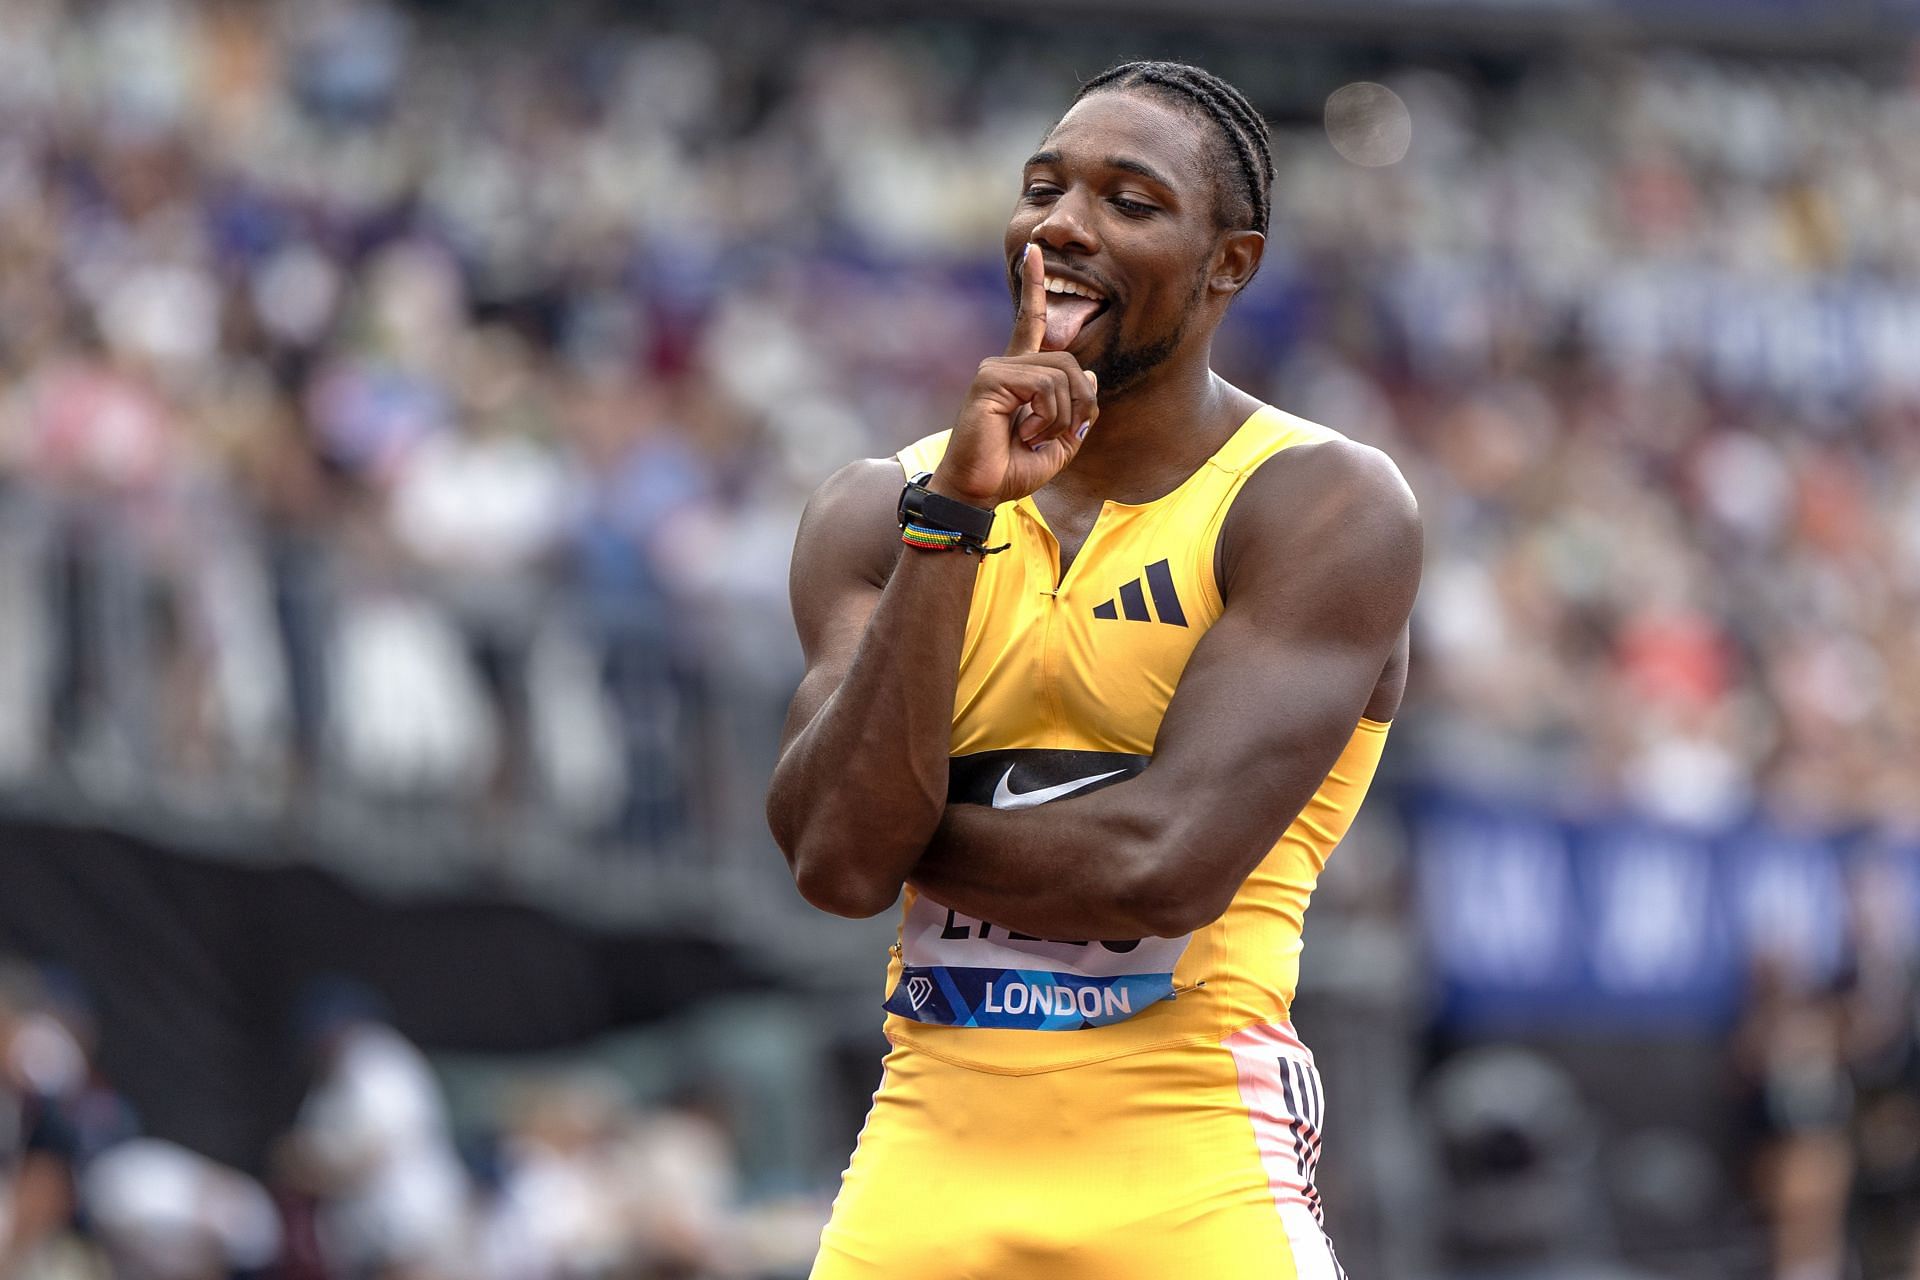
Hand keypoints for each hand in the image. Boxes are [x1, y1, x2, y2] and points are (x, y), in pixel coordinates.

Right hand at [930, 244, 1098, 507]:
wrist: (978, 492)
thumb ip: (1077, 412)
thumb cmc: (1011, 471)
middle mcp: (1005, 365)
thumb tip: (1091, 377)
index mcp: (1018, 375)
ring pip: (1062, 375)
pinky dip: (1047, 416)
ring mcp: (995, 370)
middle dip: (1080, 402)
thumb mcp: (1059, 445)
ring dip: (1062, 415)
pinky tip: (1026, 433)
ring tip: (1036, 437)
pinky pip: (1045, 387)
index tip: (1034, 250)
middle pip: (1070, 362)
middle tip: (1060, 435)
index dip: (1034, 286)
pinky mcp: (990, 380)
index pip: (1029, 322)